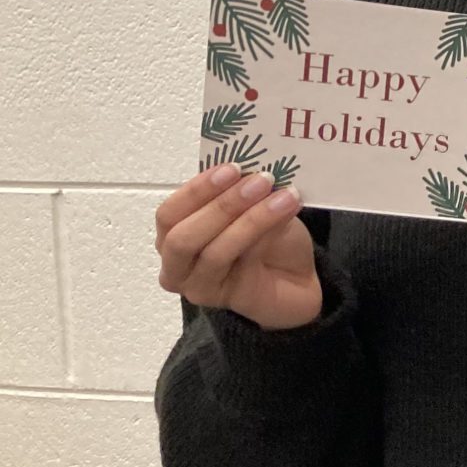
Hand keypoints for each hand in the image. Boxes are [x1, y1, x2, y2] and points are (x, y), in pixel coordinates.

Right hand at [156, 163, 321, 331]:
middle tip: (261, 180)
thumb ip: (247, 192)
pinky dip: (264, 235)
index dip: (197, 189)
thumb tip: (255, 171)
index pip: (169, 213)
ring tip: (283, 196)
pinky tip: (286, 213)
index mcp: (174, 234)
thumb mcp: (257, 207)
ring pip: (213, 252)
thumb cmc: (269, 240)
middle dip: (222, 205)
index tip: (232, 167)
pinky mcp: (221, 300)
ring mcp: (196, 285)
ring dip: (250, 220)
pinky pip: (239, 265)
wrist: (297, 280)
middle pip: (181, 236)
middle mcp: (177, 263)